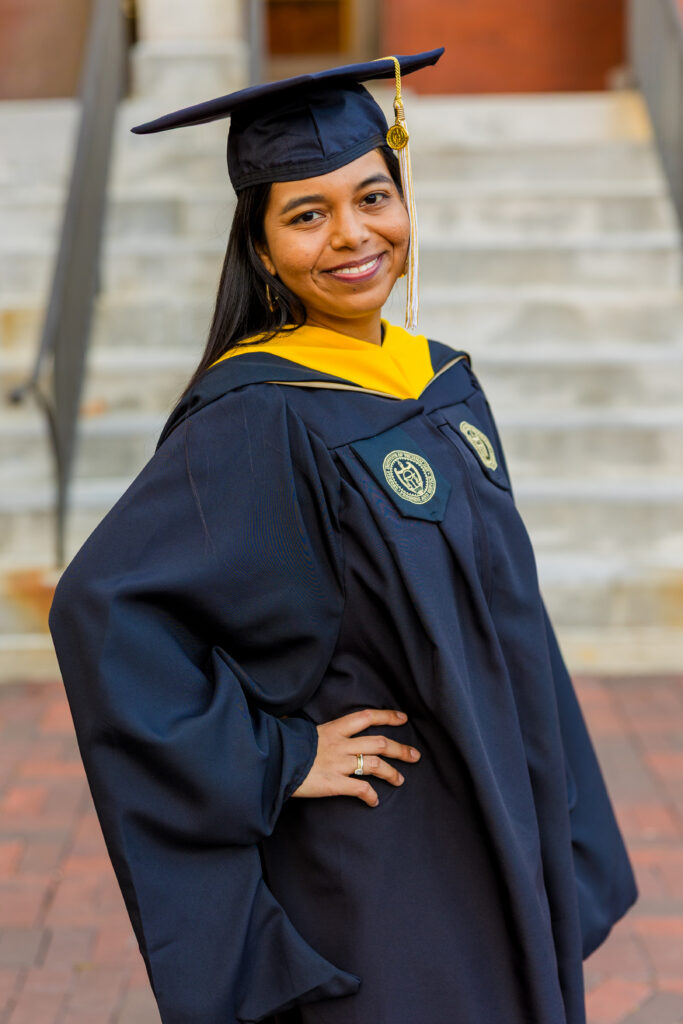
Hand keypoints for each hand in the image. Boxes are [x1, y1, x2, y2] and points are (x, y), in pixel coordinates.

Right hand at [290, 708, 420, 805]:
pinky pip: (361, 789)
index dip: (387, 716)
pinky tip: (374, 801)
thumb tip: (292, 718)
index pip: (366, 716)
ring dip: (392, 772)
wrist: (273, 762)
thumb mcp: (297, 730)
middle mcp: (341, 744)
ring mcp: (339, 764)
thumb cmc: (282, 745)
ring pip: (375, 765)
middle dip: (400, 749)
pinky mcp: (335, 783)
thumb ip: (306, 727)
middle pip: (379, 743)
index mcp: (333, 729)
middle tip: (415, 756)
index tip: (402, 718)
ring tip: (400, 780)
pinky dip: (371, 795)